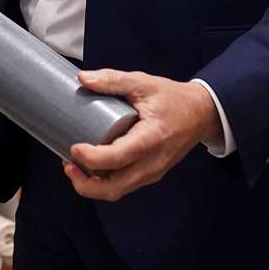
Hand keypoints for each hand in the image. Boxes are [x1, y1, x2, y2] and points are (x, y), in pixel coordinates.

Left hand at [60, 69, 220, 201]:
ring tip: (73, 166)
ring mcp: (152, 172)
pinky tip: (90, 167)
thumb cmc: (172, 98)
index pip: (119, 158)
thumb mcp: (143, 82)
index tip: (73, 148)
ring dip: (92, 185)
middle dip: (85, 183)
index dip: (92, 158)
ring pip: (118, 191)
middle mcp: (152, 162)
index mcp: (151, 138)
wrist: (201, 113)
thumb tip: (83, 78)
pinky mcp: (150, 174)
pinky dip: (104, 182)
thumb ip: (113, 80)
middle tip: (67, 163)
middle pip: (115, 187)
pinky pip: (124, 186)